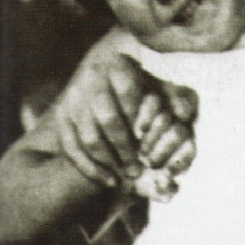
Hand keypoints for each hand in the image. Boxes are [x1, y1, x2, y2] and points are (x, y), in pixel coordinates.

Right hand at [54, 45, 196, 186]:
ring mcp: (73, 99)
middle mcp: (91, 78)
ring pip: (89, 136)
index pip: (129, 90)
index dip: (141, 117)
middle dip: (126, 147)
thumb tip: (183, 113)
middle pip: (108, 118)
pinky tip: (110, 180)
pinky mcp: (62, 118)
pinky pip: (71, 148)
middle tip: (140, 168)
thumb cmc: (146, 93)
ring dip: (110, 161)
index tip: (152, 138)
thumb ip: (178, 100)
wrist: (110, 91)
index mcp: (118, 65)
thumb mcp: (165, 91)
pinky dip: (90, 168)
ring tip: (129, 176)